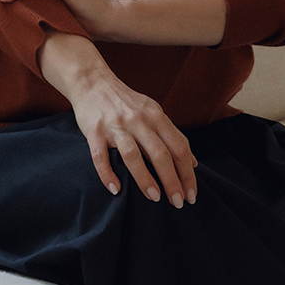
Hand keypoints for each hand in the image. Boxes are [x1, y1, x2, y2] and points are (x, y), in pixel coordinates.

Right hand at [38, 37, 197, 206]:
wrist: (92, 82)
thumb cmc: (125, 102)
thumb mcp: (153, 112)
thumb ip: (171, 135)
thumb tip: (191, 163)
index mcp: (156, 116)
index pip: (179, 147)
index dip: (187, 172)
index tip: (191, 194)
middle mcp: (138, 120)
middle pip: (160, 154)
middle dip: (172, 181)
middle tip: (178, 203)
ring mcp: (115, 126)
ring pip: (133, 156)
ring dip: (145, 179)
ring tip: (154, 198)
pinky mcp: (94, 131)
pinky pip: (100, 157)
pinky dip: (107, 174)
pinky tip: (115, 189)